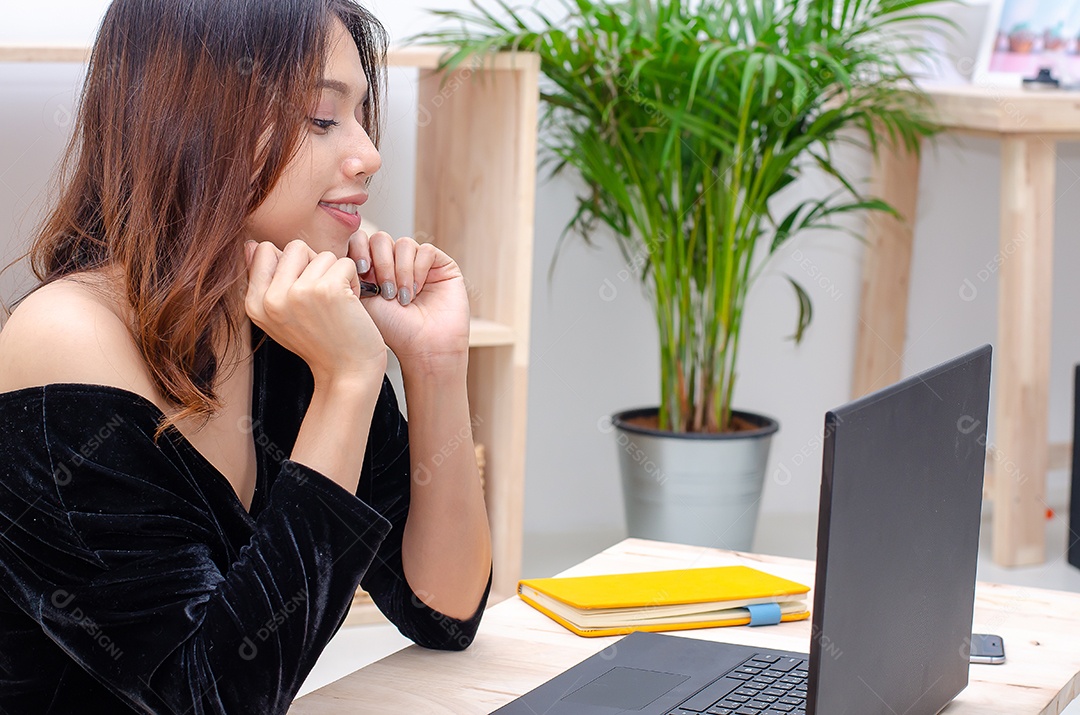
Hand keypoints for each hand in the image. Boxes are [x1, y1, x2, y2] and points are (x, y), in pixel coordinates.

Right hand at [245, 239, 386, 386]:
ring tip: (337, 304)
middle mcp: (272, 298)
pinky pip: (344, 262)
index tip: (303, 291)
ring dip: (336, 275)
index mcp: (255, 304)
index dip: (291, 264)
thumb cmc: (321, 344)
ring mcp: (298, 293)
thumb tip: (250, 244)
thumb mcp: (280, 317)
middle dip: (315, 266)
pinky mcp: (327, 290)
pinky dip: (354, 281)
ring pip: (322, 255)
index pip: (263, 250)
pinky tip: (350, 304)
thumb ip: (265, 283)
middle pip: (294, 247)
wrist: (348, 373)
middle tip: (323, 296)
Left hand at [350, 230, 469, 372]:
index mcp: (374, 269)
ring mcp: (419, 263)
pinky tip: (417, 292)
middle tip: (385, 291)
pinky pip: (425, 250)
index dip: (359, 250)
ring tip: (402, 297)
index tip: (361, 271)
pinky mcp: (441, 265)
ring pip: (404, 243)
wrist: (423, 348)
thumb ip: (350, 273)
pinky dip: (418, 270)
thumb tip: (341, 253)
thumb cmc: (393, 331)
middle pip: (381, 238)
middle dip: (382, 263)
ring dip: (401, 271)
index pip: (361, 240)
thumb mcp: (361, 299)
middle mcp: (396, 263)